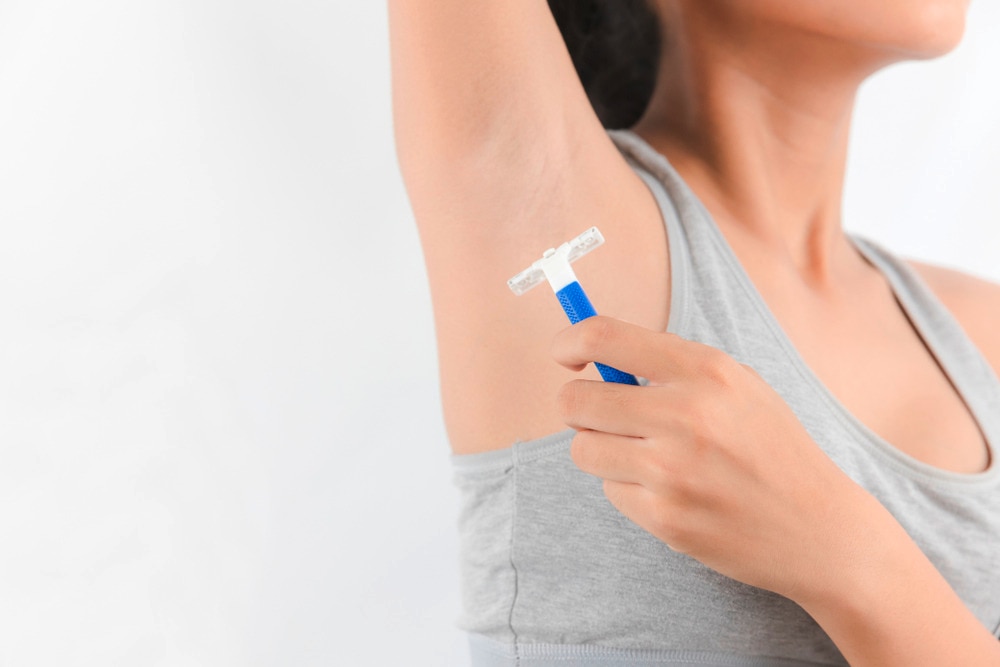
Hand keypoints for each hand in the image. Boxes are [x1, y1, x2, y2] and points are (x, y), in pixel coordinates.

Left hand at [551, 316, 882, 604]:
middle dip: (576, 407)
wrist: (820, 528)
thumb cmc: (770, 448)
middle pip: (575, 401)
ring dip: (601, 452)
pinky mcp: (664, 517)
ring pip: (583, 450)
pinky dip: (628, 490)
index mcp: (706, 370)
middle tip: (599, 416)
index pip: (604, 337)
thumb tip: (592, 357)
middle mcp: (686, 415)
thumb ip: (671, 367)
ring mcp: (672, 471)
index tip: (564, 356)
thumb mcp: (737, 386)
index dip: (569, 342)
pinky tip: (671, 492)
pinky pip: (609, 492)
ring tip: (645, 457)